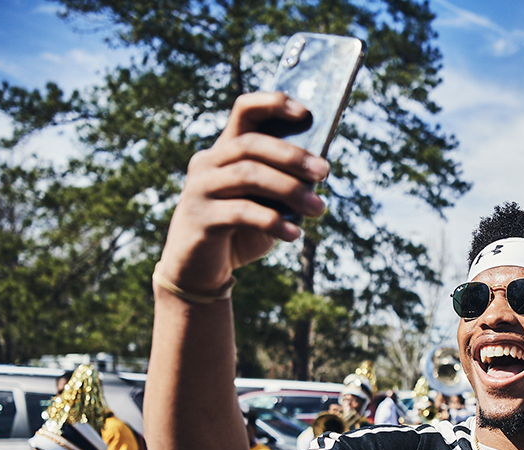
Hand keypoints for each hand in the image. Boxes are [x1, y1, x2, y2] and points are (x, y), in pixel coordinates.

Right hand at [156, 92, 330, 293]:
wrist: (199, 270)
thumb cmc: (239, 231)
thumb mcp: (265, 203)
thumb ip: (282, 183)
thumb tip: (318, 170)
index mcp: (225, 151)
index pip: (245, 110)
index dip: (274, 104)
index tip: (307, 113)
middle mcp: (208, 163)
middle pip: (251, 144)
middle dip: (292, 156)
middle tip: (324, 171)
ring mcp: (200, 189)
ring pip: (247, 175)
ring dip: (290, 190)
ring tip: (318, 209)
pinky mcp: (200, 218)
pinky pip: (241, 213)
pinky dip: (273, 222)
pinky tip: (294, 234)